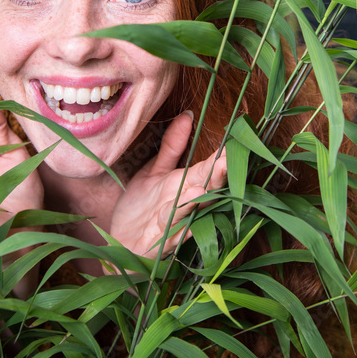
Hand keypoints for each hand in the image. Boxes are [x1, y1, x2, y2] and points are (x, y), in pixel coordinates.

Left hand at [109, 112, 226, 259]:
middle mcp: (186, 204)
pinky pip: (173, 233)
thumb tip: (187, 115)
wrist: (121, 242)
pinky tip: (180, 211)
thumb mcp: (154, 171)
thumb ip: (171, 146)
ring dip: (198, 200)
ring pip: (192, 212)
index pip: (207, 168)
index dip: (220, 157)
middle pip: (207, 189)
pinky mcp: (163, 242)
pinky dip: (179, 222)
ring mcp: (177, 224)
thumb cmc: (140, 207)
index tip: (235, 142)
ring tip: (201, 185)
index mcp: (185, 184)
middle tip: (229, 162)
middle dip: (218, 177)